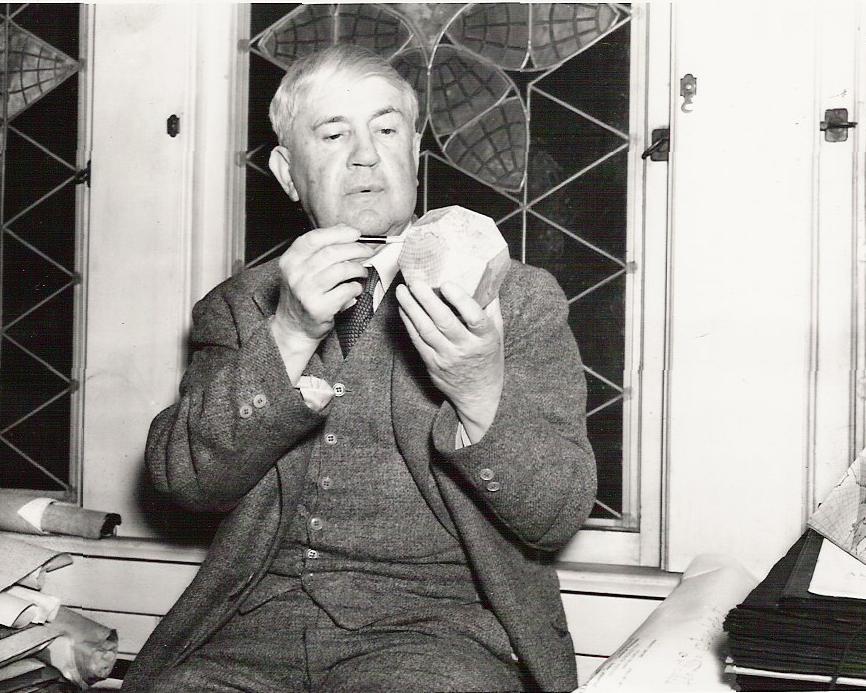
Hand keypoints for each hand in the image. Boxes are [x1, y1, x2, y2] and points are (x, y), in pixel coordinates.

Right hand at [271, 225, 373, 382]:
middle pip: (331, 252)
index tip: (355, 233)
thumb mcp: (302, 269)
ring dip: (358, 268)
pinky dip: (355, 287)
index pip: (315, 238)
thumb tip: (345, 229)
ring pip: (341, 270)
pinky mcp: (319, 308)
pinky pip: (346, 290)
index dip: (338, 233)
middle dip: (355, 249)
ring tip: (362, 271)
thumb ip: (320, 249)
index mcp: (290, 260)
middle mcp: (295, 274)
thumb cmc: (303, 295)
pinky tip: (355, 288)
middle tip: (367, 251)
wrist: (294, 327)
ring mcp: (306, 291)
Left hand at [396, 281, 503, 441]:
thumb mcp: (497, 335)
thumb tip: (486, 280)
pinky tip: (403, 309)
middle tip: (415, 282)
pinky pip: (417, 340)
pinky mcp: (431, 363)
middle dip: (427, 300)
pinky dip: (408, 323)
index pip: (474, 318)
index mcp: (486, 339)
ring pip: (426, 330)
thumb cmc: (488, 360)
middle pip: (444, 322)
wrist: (478, 396)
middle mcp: (465, 348)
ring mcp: (446, 357)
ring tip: (402, 291)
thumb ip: (491, 308)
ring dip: (411, 309)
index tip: (447, 284)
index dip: (460, 300)